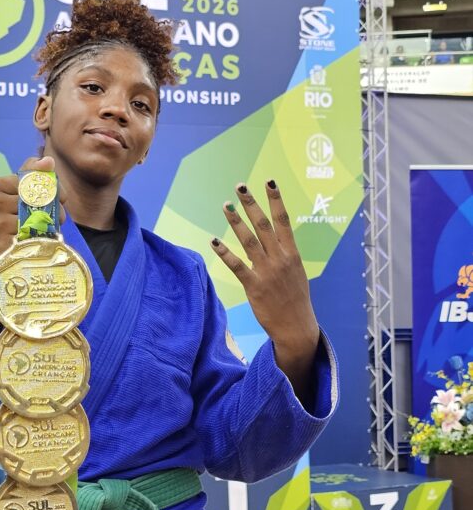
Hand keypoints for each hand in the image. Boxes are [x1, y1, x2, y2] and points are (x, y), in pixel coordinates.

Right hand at [0, 156, 64, 279]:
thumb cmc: (9, 221)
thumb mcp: (16, 196)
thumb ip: (31, 175)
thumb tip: (48, 160)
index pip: (36, 179)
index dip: (55, 188)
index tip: (62, 198)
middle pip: (39, 199)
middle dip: (56, 208)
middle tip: (60, 218)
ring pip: (39, 219)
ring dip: (51, 226)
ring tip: (48, 232)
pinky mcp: (2, 245)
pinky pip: (34, 238)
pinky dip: (43, 240)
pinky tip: (39, 242)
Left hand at [210, 181, 319, 364]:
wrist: (297, 327)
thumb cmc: (295, 299)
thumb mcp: (296, 272)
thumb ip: (284, 254)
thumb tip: (273, 239)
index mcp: (292, 254)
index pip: (283, 221)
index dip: (276, 200)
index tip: (269, 182)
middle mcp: (280, 259)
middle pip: (264, 225)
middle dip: (252, 204)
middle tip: (240, 186)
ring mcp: (267, 272)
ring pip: (249, 241)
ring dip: (236, 222)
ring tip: (226, 205)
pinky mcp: (254, 286)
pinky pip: (237, 266)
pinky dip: (225, 253)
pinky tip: (214, 241)